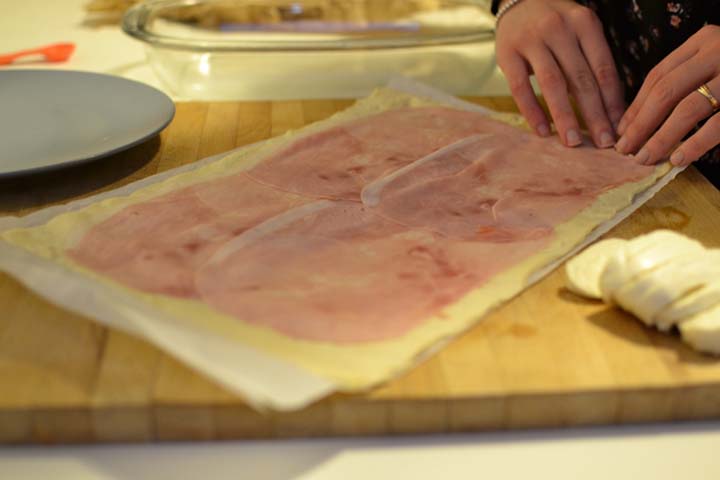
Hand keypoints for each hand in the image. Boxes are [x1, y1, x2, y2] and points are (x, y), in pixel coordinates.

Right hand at [495, 0, 623, 147]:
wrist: (519, 0)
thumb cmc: (556, 24)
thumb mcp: (579, 31)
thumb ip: (591, 61)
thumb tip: (611, 109)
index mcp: (585, 23)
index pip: (603, 68)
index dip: (613, 101)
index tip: (619, 128)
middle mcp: (559, 29)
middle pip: (581, 78)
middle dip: (594, 114)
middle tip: (603, 143)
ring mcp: (531, 40)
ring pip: (553, 84)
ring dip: (565, 116)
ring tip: (573, 142)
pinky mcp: (507, 53)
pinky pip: (521, 88)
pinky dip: (533, 111)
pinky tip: (543, 131)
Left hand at [616, 25, 719, 165]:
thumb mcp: (713, 62)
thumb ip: (685, 80)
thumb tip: (638, 120)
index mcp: (704, 40)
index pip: (658, 75)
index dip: (636, 106)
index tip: (621, 131)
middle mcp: (718, 50)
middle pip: (666, 91)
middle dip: (641, 124)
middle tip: (625, 150)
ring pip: (688, 108)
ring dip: (661, 137)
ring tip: (645, 159)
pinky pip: (719, 123)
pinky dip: (696, 142)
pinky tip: (678, 158)